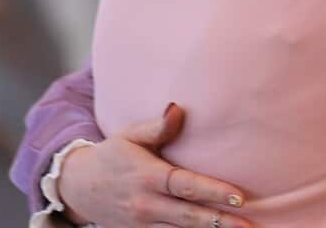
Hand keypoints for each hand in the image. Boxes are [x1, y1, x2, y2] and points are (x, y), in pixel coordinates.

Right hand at [58, 103, 255, 227]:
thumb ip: (157, 127)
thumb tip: (178, 109)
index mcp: (147, 177)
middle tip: (249, 225)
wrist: (77, 187)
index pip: (186, 186)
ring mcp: (142, 225)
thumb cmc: (112, 156)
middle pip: (189, 216)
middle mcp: (146, 205)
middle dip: (221, 222)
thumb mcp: (129, 136)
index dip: (213, 192)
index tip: (240, 197)